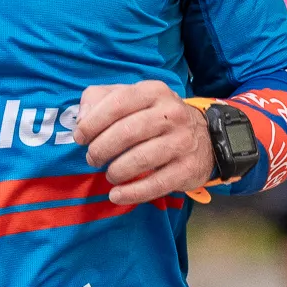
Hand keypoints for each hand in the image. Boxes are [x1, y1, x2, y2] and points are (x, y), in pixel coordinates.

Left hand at [75, 81, 213, 205]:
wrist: (205, 137)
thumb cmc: (155, 116)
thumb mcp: (131, 98)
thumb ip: (99, 99)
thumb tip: (81, 119)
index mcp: (154, 91)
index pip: (118, 103)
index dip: (93, 122)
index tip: (80, 138)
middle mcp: (171, 113)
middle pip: (127, 132)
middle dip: (101, 149)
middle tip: (92, 159)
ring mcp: (182, 141)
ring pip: (141, 159)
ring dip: (116, 171)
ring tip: (109, 175)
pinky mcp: (188, 168)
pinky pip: (156, 184)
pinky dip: (132, 193)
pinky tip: (117, 195)